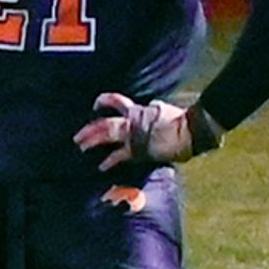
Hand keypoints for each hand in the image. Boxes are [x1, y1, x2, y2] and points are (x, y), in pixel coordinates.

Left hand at [77, 91, 210, 168]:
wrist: (191, 129)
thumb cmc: (183, 120)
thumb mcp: (165, 109)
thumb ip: (155, 109)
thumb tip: (154, 106)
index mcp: (139, 109)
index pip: (117, 101)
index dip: (104, 101)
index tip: (94, 105)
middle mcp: (133, 120)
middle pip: (104, 122)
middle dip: (89, 129)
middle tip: (77, 137)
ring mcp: (133, 134)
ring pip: (106, 134)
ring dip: (91, 141)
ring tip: (81, 147)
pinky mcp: (137, 149)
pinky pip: (118, 156)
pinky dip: (108, 161)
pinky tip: (101, 167)